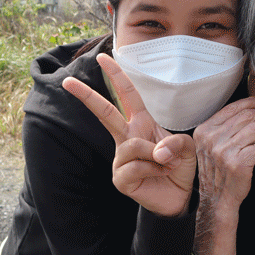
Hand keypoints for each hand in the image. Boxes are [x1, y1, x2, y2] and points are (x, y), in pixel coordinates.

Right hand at [63, 53, 196, 217]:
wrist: (180, 197)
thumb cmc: (180, 167)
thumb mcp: (188, 148)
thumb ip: (178, 143)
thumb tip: (157, 151)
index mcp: (142, 122)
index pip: (127, 94)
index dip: (117, 75)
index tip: (104, 57)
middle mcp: (128, 136)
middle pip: (105, 112)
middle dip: (86, 96)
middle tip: (67, 81)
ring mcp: (121, 157)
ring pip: (132, 145)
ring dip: (155, 155)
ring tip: (166, 164)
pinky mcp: (120, 177)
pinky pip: (134, 167)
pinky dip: (153, 170)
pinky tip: (160, 174)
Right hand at [192, 97, 254, 254]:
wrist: (217, 200)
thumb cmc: (218, 172)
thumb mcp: (211, 146)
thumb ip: (225, 128)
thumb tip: (251, 109)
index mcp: (204, 131)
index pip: (232, 108)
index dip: (251, 102)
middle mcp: (212, 139)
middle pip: (246, 115)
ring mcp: (224, 151)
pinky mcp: (238, 163)